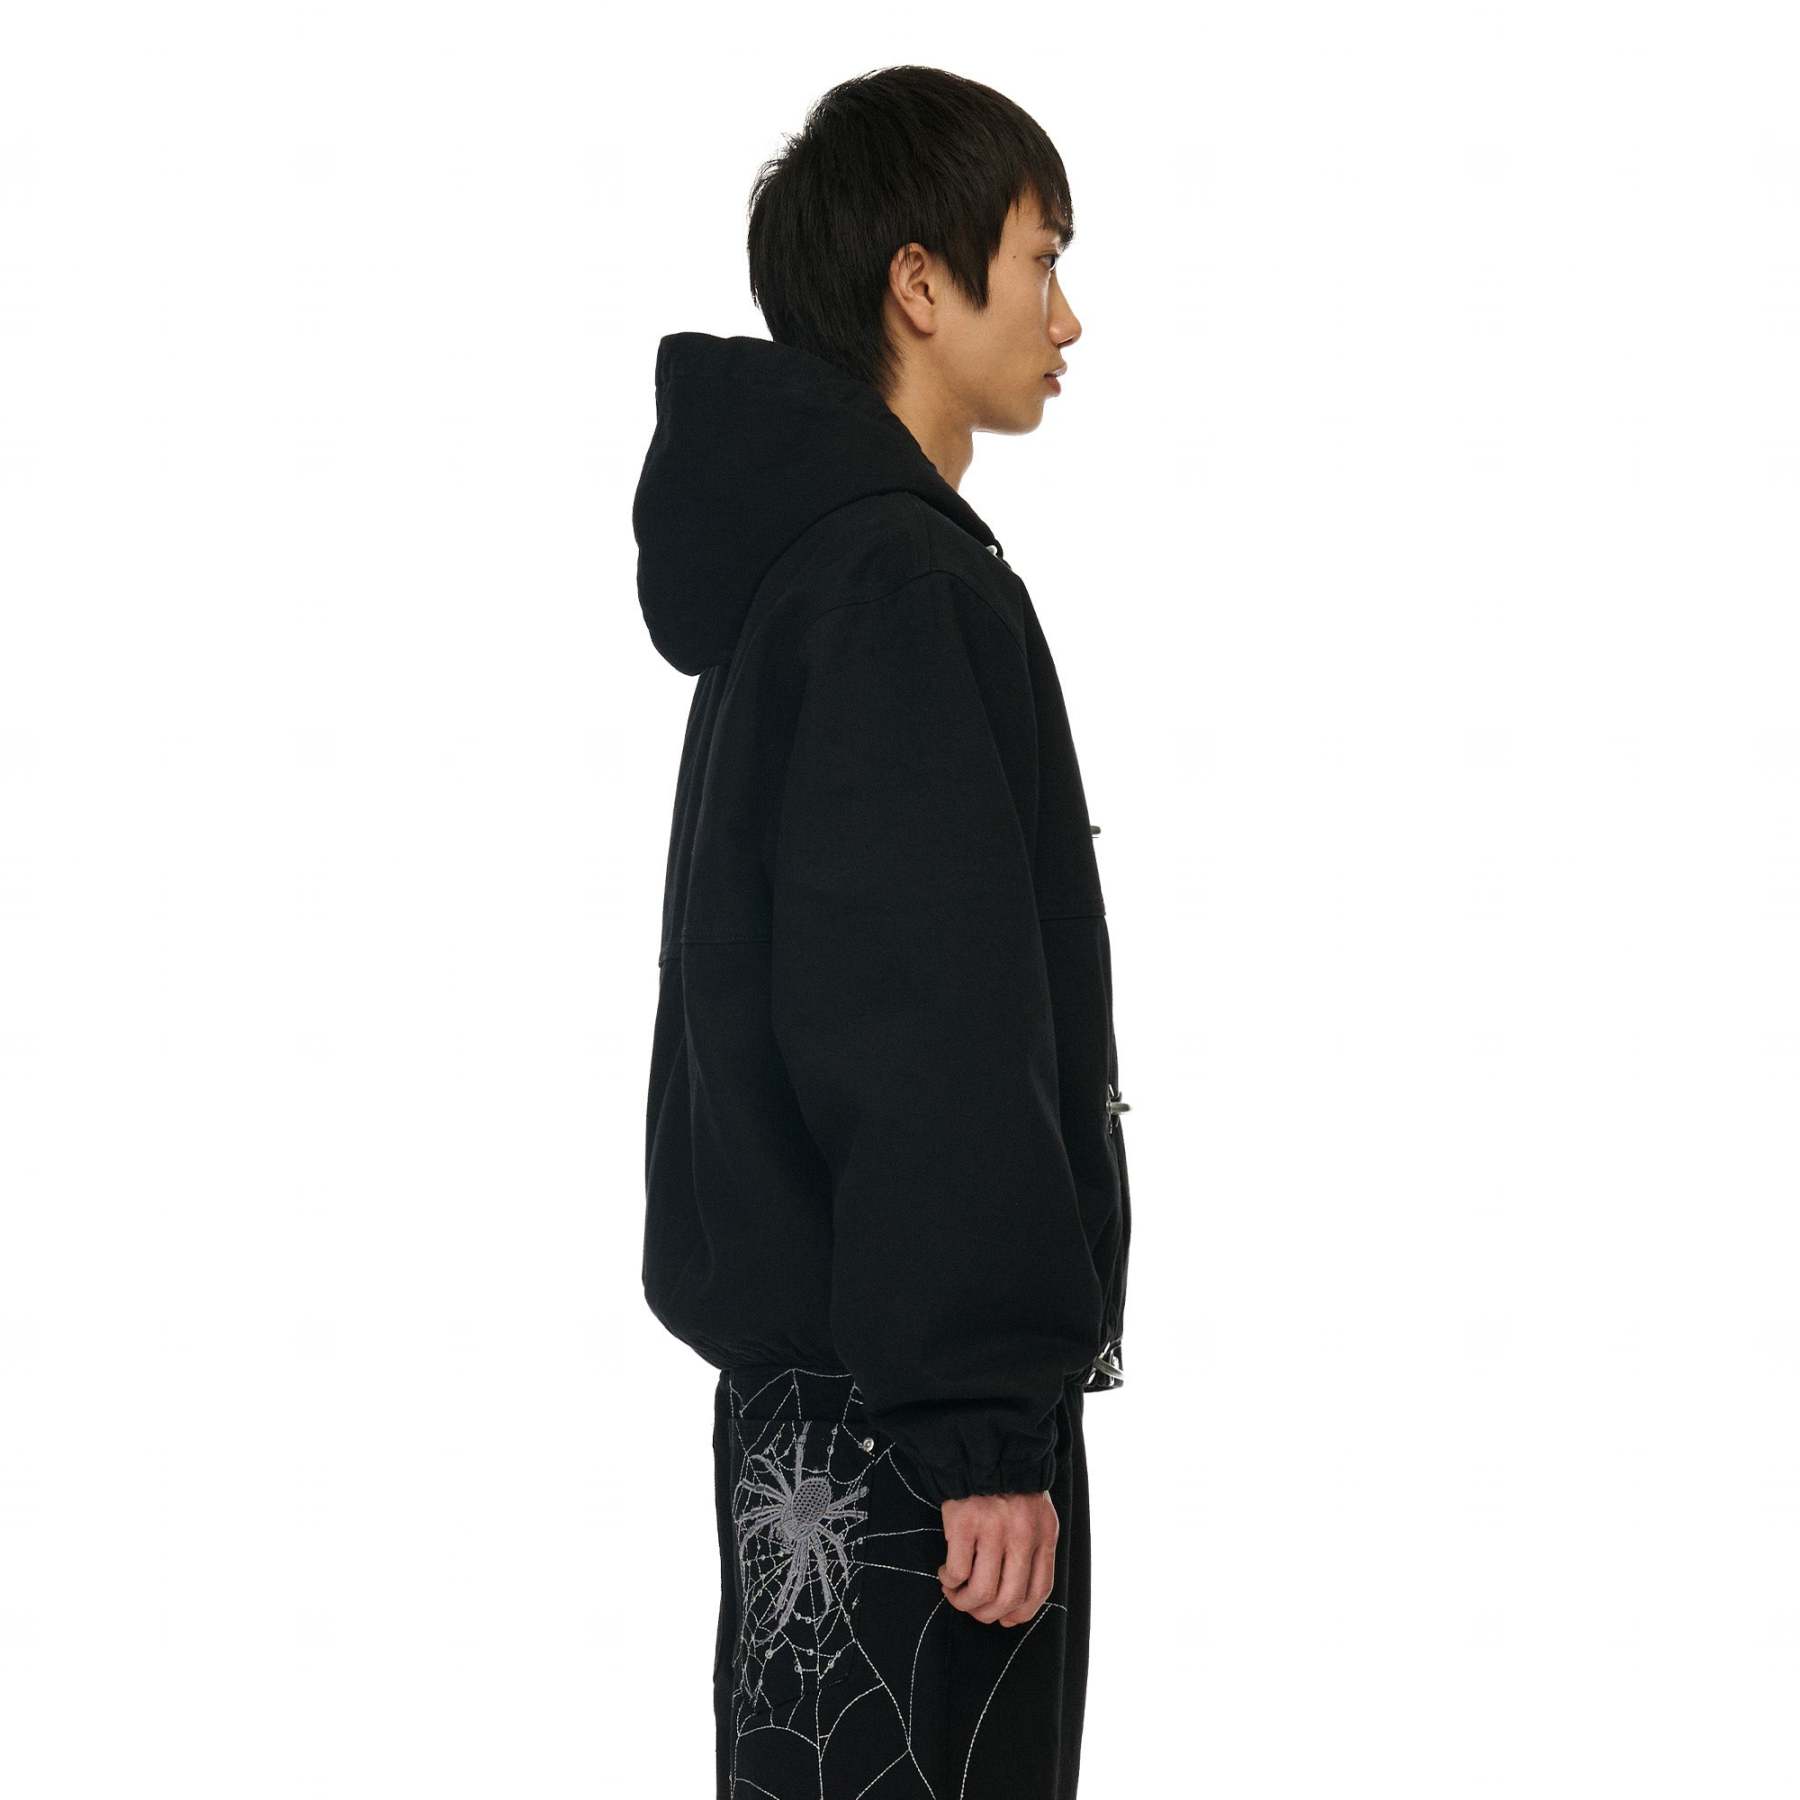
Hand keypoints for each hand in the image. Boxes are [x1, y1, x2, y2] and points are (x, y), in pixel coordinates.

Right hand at [936, 1490, 1058, 1625]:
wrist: (982, 1447)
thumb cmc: (1008, 1485)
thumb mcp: (1035, 1515)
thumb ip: (1031, 1551)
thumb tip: (1013, 1606)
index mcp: (1043, 1533)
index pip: (1039, 1590)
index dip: (1020, 1613)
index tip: (1004, 1619)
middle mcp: (1022, 1534)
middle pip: (1009, 1598)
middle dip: (987, 1613)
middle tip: (973, 1608)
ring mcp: (993, 1529)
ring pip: (982, 1592)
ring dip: (964, 1602)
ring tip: (955, 1592)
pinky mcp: (964, 1523)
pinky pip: (957, 1572)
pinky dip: (950, 1581)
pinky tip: (946, 1573)